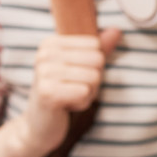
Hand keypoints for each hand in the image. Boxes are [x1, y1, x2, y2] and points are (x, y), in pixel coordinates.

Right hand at [21, 28, 120, 154]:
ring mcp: (44, 72)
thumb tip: (117, 31)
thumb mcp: (79, 69)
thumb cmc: (62, 94)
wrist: (39, 125)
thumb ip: (97, 50)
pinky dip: (82, 103)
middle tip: (73, 90)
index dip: (93, 66)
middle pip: (97, 60)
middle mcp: (44, 54)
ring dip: (88, 94)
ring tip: (70, 98)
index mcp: (50, 43)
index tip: (74, 77)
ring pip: (94, 77)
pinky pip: (85, 92)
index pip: (95, 46)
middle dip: (93, 81)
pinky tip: (66, 106)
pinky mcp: (47, 93)